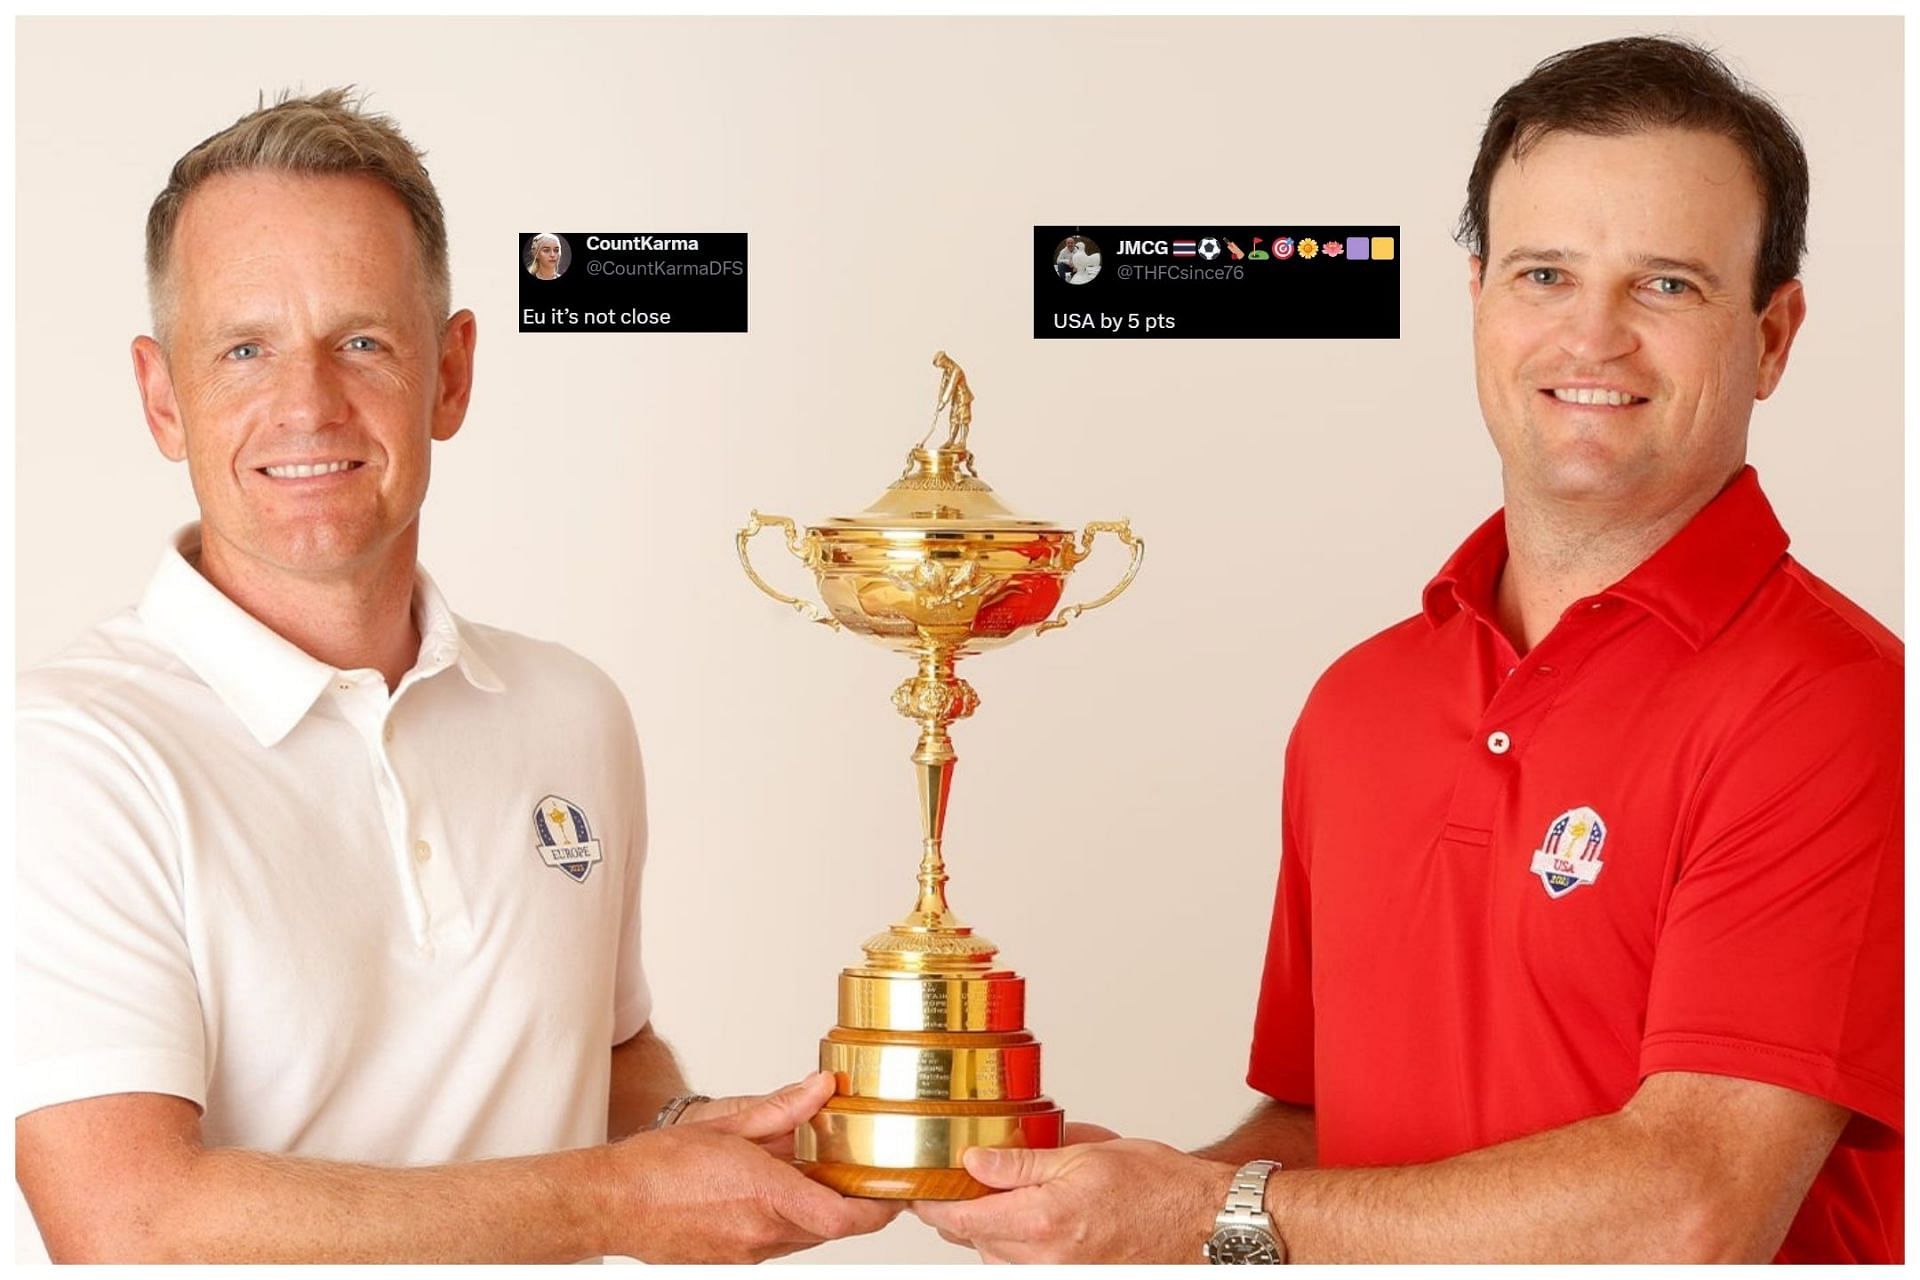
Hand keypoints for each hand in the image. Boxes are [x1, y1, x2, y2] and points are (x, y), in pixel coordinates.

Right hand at [608, 1072, 899, 1262]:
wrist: (610, 1204)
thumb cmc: (657, 1166)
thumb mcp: (727, 1125)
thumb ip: (782, 1109)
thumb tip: (822, 1088)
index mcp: (765, 1196)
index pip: (845, 1218)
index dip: (880, 1209)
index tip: (897, 1191)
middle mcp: (761, 1233)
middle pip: (832, 1227)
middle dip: (853, 1203)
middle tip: (864, 1170)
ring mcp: (747, 1252)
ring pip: (806, 1235)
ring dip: (820, 1209)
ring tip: (818, 1172)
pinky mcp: (734, 1260)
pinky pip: (778, 1240)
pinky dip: (790, 1217)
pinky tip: (779, 1188)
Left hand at [912, 1137, 1235, 1263]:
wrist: (1204, 1223)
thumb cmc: (1158, 1184)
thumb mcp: (1085, 1153)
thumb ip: (1021, 1163)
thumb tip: (973, 1161)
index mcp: (1044, 1221)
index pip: (964, 1220)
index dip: (934, 1205)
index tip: (921, 1190)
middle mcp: (1047, 1260)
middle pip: (975, 1242)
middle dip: (965, 1213)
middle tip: (967, 1180)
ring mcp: (1060, 1276)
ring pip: (998, 1258)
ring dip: (993, 1232)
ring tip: (1013, 1197)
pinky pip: (1027, 1269)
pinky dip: (1019, 1248)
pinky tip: (1036, 1222)